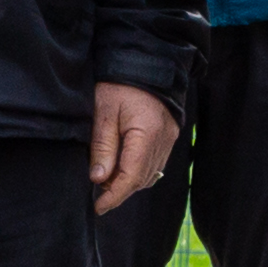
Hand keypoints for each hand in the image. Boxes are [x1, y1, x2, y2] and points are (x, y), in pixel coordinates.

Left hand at [87, 81, 181, 214]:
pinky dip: (139, 170)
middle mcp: (164, 141)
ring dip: (130, 182)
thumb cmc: (121, 82)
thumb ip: (103, 147)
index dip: (114, 196)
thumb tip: (98, 179)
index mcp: (147, 134)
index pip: (131, 177)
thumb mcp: (104, 111)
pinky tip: (122, 167)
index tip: (98, 207)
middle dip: (120, 191)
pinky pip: (156, 162)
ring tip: (107, 181)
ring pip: (151, 173)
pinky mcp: (170, 135)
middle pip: (142, 179)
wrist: (146, 59)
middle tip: (97, 195)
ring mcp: (170, 138)